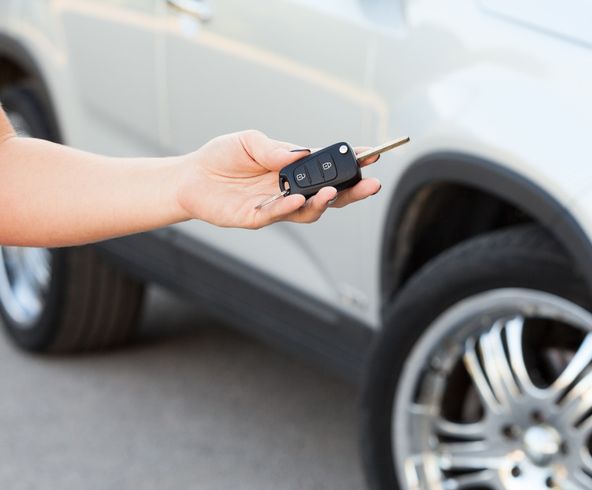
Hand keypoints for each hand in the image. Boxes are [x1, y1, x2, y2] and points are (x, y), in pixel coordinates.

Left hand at [175, 130, 381, 229]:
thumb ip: (274, 148)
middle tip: (371, 184)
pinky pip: (279, 215)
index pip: (330, 167)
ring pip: (311, 211)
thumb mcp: (248, 141)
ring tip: (333, 192)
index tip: (372, 155)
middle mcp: (292, 190)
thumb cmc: (222, 158)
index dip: (352, 162)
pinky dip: (290, 207)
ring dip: (324, 202)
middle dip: (354, 191)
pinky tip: (297, 198)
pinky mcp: (257, 218)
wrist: (190, 178)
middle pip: (332, 195)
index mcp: (294, 169)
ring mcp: (277, 206)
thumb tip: (300, 154)